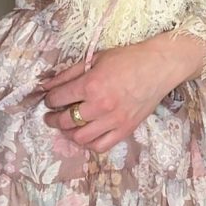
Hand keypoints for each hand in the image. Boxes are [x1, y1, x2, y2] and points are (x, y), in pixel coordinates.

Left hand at [40, 30, 205, 153]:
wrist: (158, 67)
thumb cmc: (127, 59)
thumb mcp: (95, 59)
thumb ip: (69, 74)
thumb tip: (46, 85)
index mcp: (91, 84)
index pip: (59, 98)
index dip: (49, 100)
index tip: (49, 99)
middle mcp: (100, 105)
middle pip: (66, 120)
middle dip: (52, 119)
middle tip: (51, 116)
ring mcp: (114, 120)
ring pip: (80, 137)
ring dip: (68, 133)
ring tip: (66, 126)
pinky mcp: (125, 130)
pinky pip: (101, 146)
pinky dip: (89, 144)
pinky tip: (85, 135)